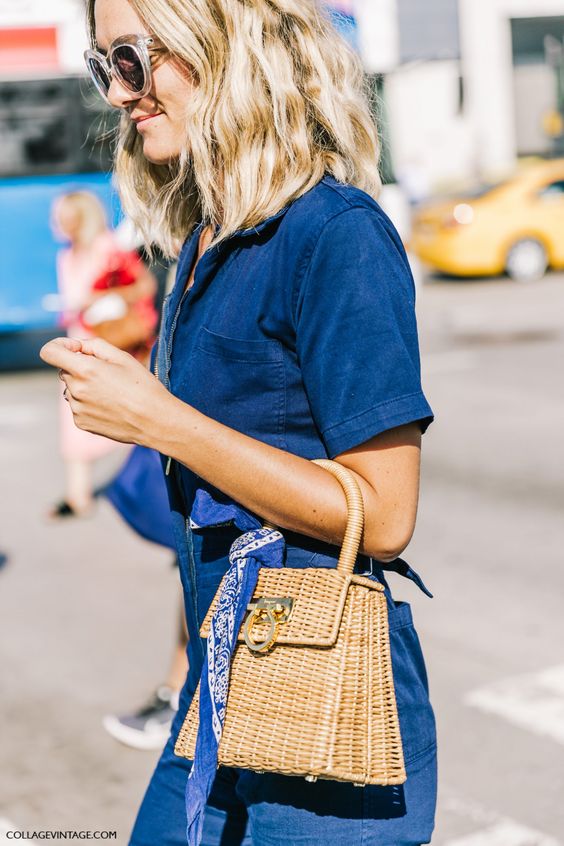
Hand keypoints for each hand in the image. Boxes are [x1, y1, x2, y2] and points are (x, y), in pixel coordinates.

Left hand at [40, 337, 173, 445]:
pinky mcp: (81, 422)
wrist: (155, 421)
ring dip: (85, 386)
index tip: (75, 349)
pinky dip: (89, 402)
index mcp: (85, 370)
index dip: (59, 345)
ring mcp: (77, 409)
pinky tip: (109, 406)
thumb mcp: (122, 357)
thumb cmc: (143, 387)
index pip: (49, 352)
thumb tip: (77, 347)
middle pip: (65, 371)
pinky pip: (78, 405)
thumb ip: (94, 345)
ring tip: (111, 393)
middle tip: (107, 374)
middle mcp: (76, 390)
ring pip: (72, 389)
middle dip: (80, 367)